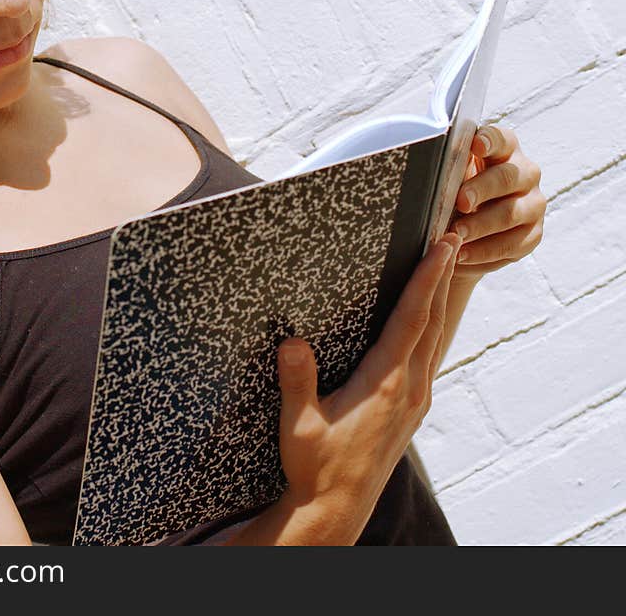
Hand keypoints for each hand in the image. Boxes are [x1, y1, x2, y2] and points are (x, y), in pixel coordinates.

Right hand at [271, 232, 461, 544]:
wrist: (336, 510)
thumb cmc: (315, 468)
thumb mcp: (299, 426)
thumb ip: (297, 383)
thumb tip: (291, 342)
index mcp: (385, 385)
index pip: (412, 320)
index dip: (428, 280)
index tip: (443, 246)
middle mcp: (409, 389)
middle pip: (434, 321)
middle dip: (444, 276)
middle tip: (453, 236)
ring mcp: (415, 401)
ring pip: (436, 338)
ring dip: (442, 299)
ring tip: (445, 265)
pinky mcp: (412, 409)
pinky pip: (430, 355)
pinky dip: (434, 326)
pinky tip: (430, 319)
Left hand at [449, 124, 545, 279]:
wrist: (466, 230)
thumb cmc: (455, 192)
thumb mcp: (451, 177)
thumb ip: (449, 169)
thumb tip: (432, 166)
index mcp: (504, 149)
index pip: (502, 139)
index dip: (490, 141)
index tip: (476, 145)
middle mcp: (525, 173)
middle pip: (508, 177)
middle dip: (481, 190)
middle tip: (460, 202)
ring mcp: (533, 204)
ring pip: (511, 213)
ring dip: (480, 225)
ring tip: (455, 235)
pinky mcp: (533, 234)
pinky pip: (511, 244)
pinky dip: (483, 251)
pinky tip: (462, 254)